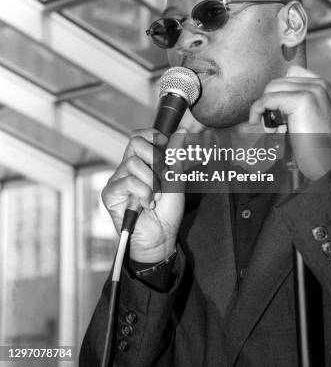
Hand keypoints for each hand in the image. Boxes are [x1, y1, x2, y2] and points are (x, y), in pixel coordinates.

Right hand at [102, 128, 186, 261]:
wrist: (161, 238)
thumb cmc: (167, 211)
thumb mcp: (176, 179)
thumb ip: (176, 155)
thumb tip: (182, 131)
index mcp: (142, 162)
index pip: (140, 135)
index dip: (154, 136)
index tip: (166, 149)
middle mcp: (127, 168)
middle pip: (135, 142)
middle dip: (155, 158)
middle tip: (162, 177)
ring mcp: (118, 180)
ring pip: (133, 162)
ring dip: (152, 181)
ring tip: (156, 196)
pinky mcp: (110, 194)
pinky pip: (128, 181)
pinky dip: (143, 192)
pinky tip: (146, 204)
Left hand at [249, 66, 330, 180]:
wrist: (328, 164)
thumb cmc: (316, 147)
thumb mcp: (308, 118)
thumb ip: (295, 104)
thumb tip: (269, 99)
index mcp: (323, 87)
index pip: (288, 77)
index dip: (276, 94)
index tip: (271, 112)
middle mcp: (320, 85)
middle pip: (277, 83)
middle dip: (268, 102)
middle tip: (270, 125)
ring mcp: (313, 91)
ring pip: (271, 89)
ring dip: (264, 108)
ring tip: (271, 128)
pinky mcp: (303, 100)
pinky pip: (268, 99)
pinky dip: (258, 109)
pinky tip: (256, 120)